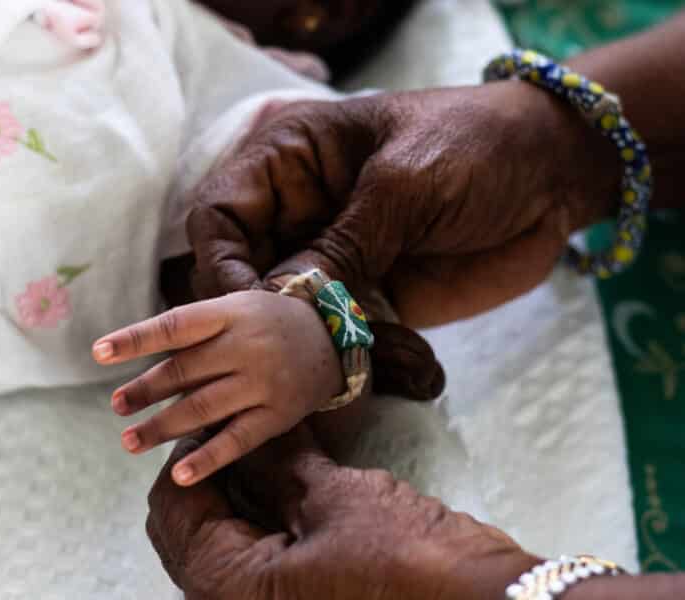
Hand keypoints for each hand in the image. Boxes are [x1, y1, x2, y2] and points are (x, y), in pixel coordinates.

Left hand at [92, 291, 341, 485]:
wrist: (330, 338)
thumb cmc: (264, 323)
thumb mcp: (233, 310)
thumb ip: (193, 331)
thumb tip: (138, 360)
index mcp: (228, 314)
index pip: (176, 326)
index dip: (136, 339)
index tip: (99, 353)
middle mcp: (245, 346)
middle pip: (186, 371)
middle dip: (146, 391)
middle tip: (117, 406)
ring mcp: (262, 383)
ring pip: (204, 408)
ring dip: (162, 427)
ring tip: (130, 440)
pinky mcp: (276, 415)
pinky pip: (238, 440)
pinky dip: (208, 459)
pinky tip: (180, 473)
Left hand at [147, 426, 540, 599]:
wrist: (477, 596)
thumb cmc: (402, 555)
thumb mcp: (328, 496)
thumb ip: (274, 461)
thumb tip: (246, 431)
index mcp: (228, 587)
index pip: (173, 508)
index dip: (192, 454)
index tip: (220, 417)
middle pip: (192, 525)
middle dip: (213, 473)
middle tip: (243, 430)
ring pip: (224, 535)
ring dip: (239, 490)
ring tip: (266, 444)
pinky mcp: (296, 595)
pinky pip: (258, 549)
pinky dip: (265, 511)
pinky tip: (288, 471)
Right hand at [188, 81, 619, 327]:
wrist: (555, 174)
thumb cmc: (475, 145)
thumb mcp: (405, 182)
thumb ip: (342, 242)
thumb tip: (281, 304)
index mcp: (288, 162)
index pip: (219, 216)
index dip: (220, 266)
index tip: (246, 313)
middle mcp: (297, 214)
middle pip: (241, 276)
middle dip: (261, 321)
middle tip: (293, 358)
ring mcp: (331, 260)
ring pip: (288, 318)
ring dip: (318, 351)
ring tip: (362, 368)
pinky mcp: (367, 299)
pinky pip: (342, 340)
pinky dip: (367, 363)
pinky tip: (416, 367)